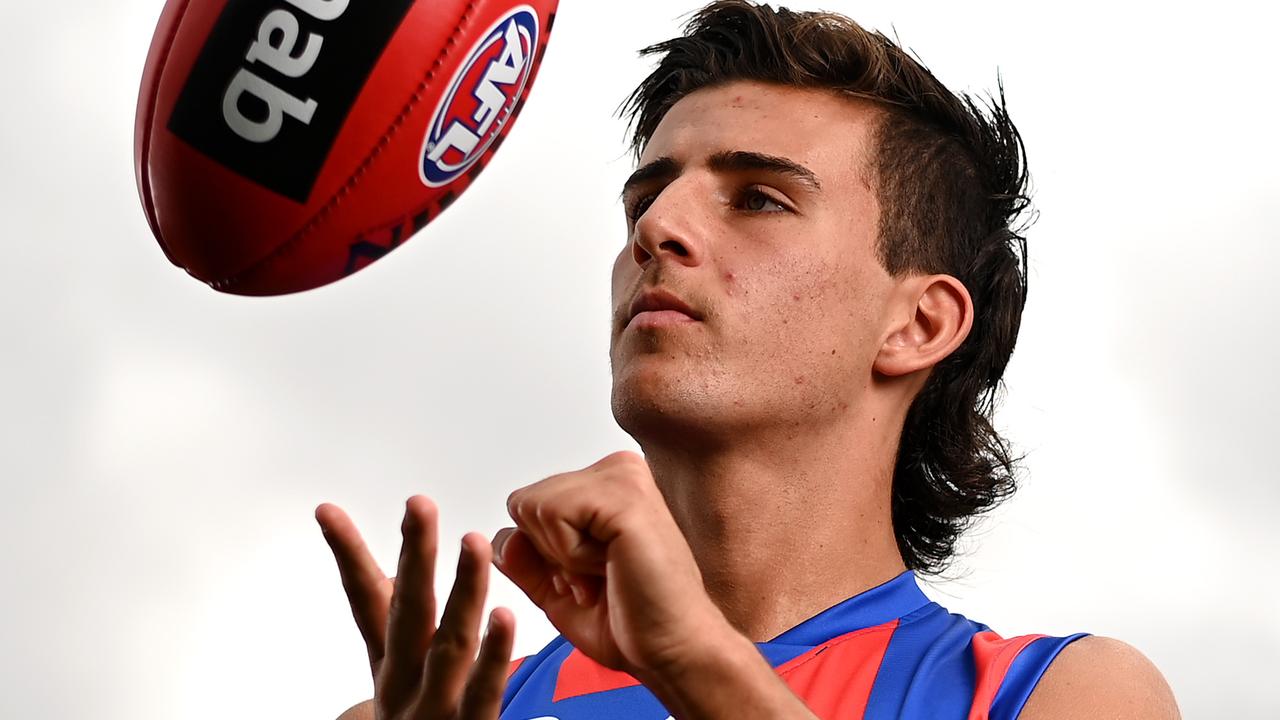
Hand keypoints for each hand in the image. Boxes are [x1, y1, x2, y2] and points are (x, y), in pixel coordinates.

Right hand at [317, 497, 514, 718]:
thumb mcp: (396, 687)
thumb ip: (407, 643)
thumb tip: (405, 613)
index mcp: (392, 666)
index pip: (366, 600)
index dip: (348, 554)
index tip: (327, 510)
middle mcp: (407, 685)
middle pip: (407, 611)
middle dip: (414, 554)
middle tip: (419, 505)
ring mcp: (435, 710)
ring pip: (448, 643)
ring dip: (462, 589)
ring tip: (474, 542)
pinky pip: (483, 694)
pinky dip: (494, 657)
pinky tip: (506, 617)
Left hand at [492, 451, 727, 679]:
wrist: (674, 650)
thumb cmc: (631, 622)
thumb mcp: (558, 590)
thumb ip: (526, 560)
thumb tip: (500, 537)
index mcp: (607, 484)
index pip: (529, 504)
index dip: (544, 555)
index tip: (590, 579)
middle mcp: (617, 471)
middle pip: (525, 503)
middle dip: (549, 555)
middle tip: (598, 579)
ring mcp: (622, 477)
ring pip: (533, 506)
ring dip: (561, 557)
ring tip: (606, 573)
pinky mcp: (623, 494)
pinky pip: (551, 514)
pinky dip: (569, 557)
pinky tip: (610, 566)